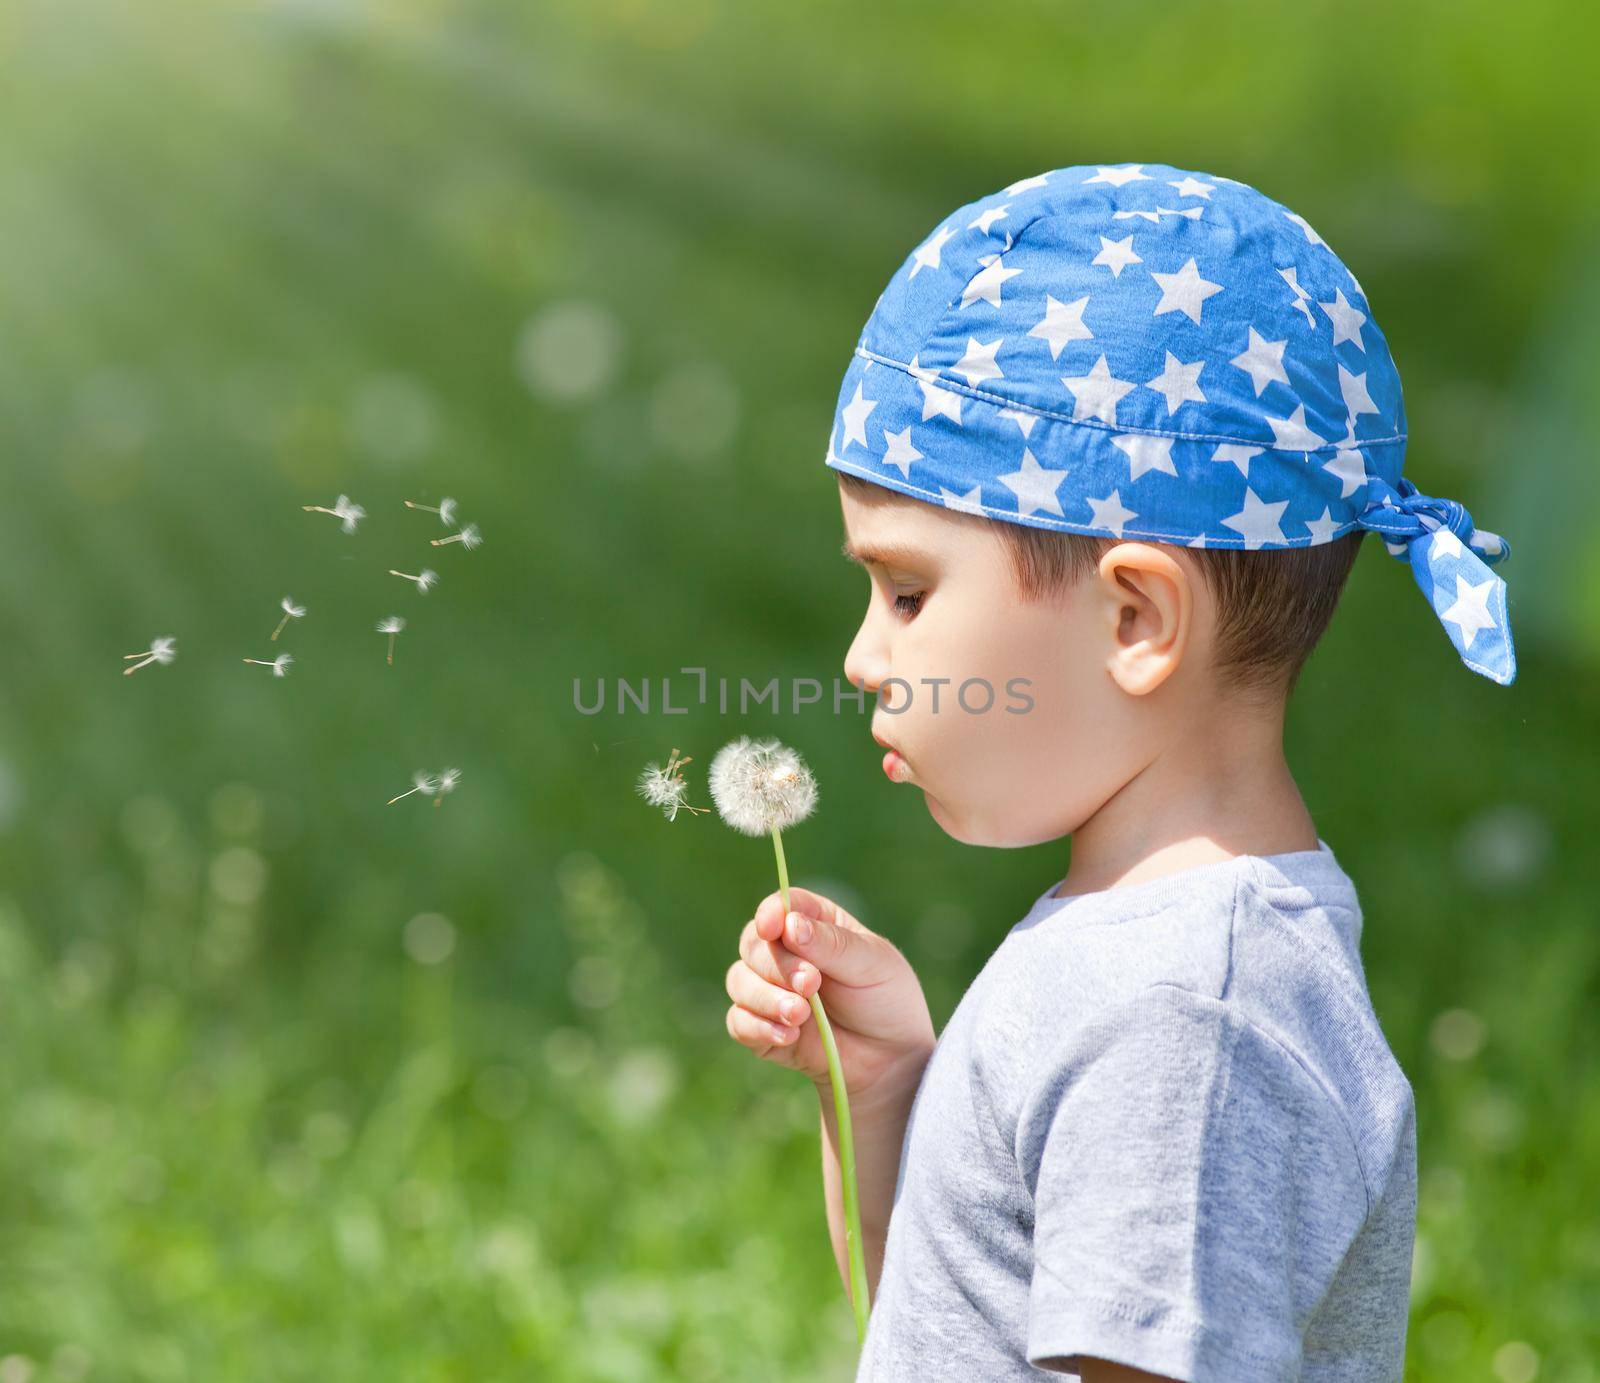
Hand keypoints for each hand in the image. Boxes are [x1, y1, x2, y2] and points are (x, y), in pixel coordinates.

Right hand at [725, 885, 936, 1107]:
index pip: (781, 906)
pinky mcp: (762, 1028)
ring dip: (765, 997)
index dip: (771, 913)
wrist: (891, 1060)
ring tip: (800, 1015)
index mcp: (815, 924)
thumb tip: (789, 925)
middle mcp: (786, 953)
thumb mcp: (872, 964)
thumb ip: (832, 944)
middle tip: (811, 984)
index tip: (773, 928)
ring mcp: (771, 991)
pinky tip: (788, 1036)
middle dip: (778, 965)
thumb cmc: (886, 1000)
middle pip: (754, 943)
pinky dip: (758, 1027)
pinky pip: (738, 1021)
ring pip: (739, 981)